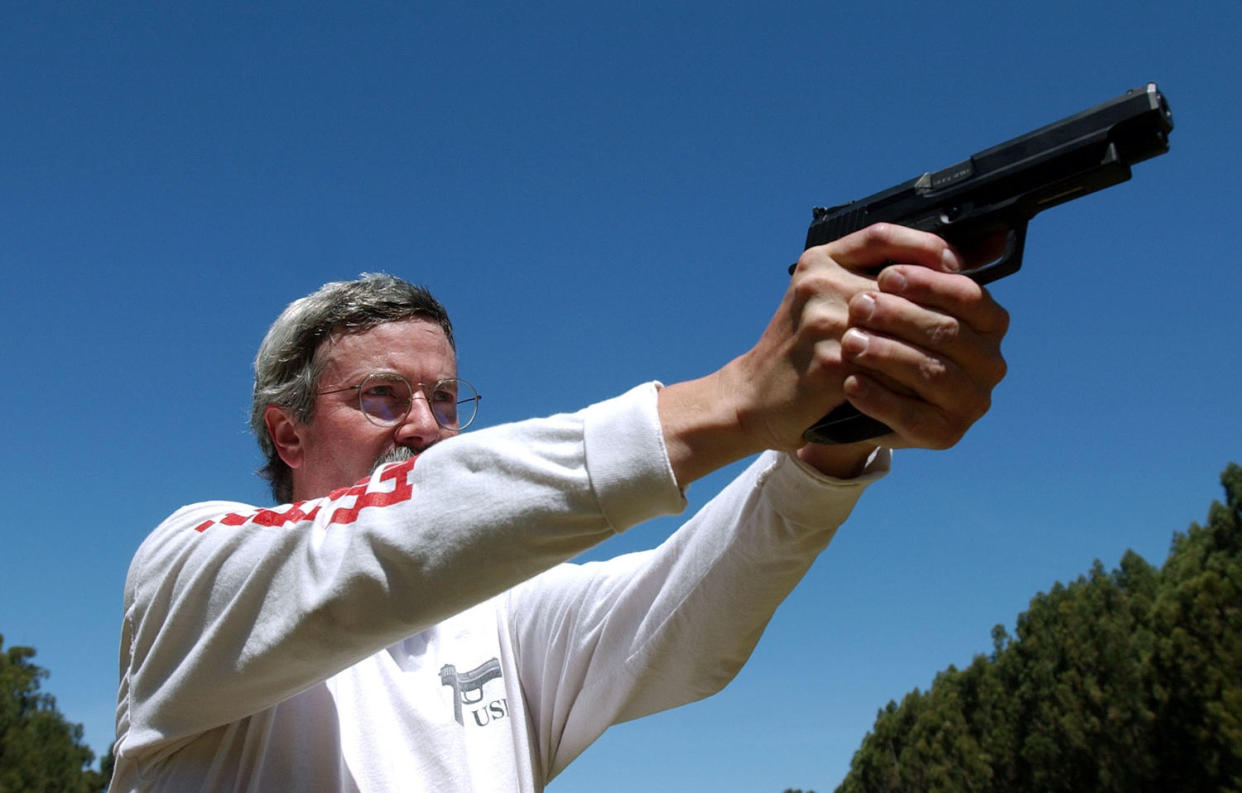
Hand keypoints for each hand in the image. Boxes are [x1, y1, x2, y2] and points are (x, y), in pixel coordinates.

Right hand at [659, 223, 1008, 483]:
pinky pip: (889, 365)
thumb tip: (950, 267)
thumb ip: (869, 279)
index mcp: (820, 261)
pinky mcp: (830, 364)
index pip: (884, 235)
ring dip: (932, 344)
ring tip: (954, 359)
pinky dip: (911, 376)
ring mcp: (824, 322)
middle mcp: (820, 283)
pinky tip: (927, 385)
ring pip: (904, 326)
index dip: (928, 248)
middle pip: (904, 282)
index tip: (958, 269)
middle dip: (942, 305)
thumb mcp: (824, 300)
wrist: (753, 395)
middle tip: (969, 327)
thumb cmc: (799, 350)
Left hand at [836, 258, 1008, 449]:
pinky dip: (880, 398)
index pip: (969, 296)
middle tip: (858, 306)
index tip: (885, 275)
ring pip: (933, 373)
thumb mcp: (894, 296)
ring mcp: (971, 402)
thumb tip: (947, 246)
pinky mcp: (946, 434)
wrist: (845, 396)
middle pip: (948, 333)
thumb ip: (914, 264)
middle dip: (900, 316)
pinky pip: (914, 416)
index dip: (928, 283)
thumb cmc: (877, 335)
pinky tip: (851, 383)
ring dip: (889, 354)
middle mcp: (989, 363)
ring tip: (850, 342)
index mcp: (988, 322)